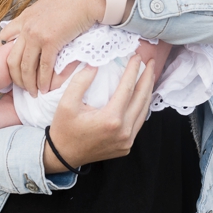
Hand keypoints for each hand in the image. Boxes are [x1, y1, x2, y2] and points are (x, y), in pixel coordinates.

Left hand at [0, 0, 107, 95]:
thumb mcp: (48, 6)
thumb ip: (40, 19)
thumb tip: (42, 29)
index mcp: (25, 17)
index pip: (5, 38)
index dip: (4, 55)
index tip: (11, 67)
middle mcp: (26, 27)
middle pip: (11, 59)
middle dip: (16, 78)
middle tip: (23, 87)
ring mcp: (37, 34)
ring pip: (25, 67)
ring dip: (29, 84)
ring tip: (34, 93)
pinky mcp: (51, 41)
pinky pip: (43, 67)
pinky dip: (43, 81)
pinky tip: (45, 88)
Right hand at [42, 54, 156, 172]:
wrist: (63, 156)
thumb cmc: (64, 129)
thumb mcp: (66, 103)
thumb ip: (81, 81)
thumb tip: (95, 64)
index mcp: (111, 119)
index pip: (128, 88)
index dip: (133, 70)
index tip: (137, 56)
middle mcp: (124, 131)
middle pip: (142, 98)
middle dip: (147, 78)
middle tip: (150, 62)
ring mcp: (127, 141)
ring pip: (144, 111)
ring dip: (147, 92)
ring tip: (149, 76)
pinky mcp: (126, 146)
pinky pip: (139, 123)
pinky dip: (142, 107)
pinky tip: (141, 96)